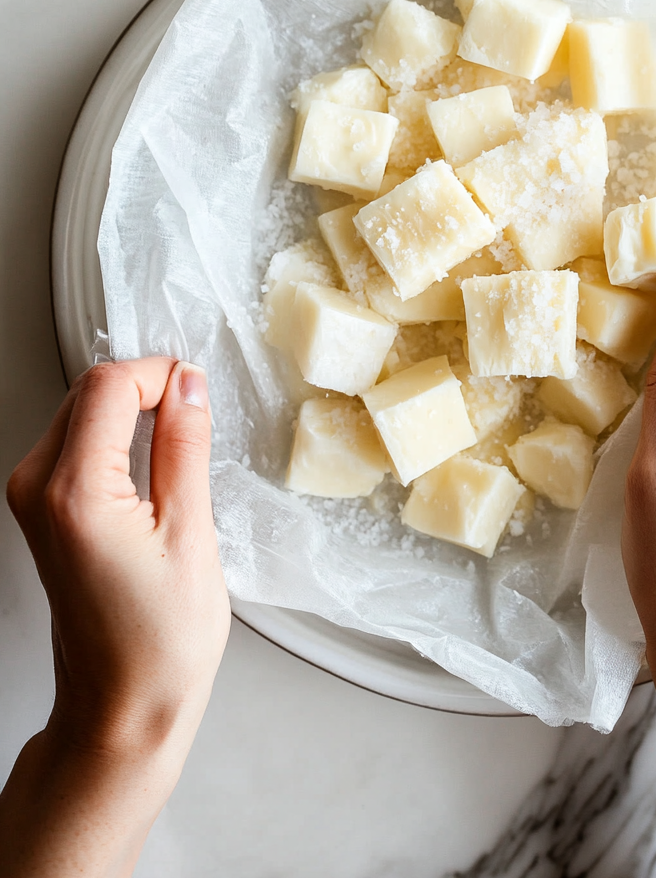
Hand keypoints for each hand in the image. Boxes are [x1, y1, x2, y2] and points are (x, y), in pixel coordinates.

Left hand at [3, 358, 230, 876]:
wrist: (122, 706)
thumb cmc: (159, 644)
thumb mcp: (191, 533)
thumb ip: (185, 447)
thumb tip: (187, 386)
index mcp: (75, 493)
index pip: (108, 385)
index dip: (160, 374)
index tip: (197, 393)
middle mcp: (38, 490)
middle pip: (90, 392)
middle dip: (147, 391)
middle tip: (195, 421)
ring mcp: (32, 501)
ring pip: (82, 412)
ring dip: (132, 415)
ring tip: (177, 455)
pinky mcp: (40, 512)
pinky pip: (75, 444)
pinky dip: (116, 440)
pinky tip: (150, 473)